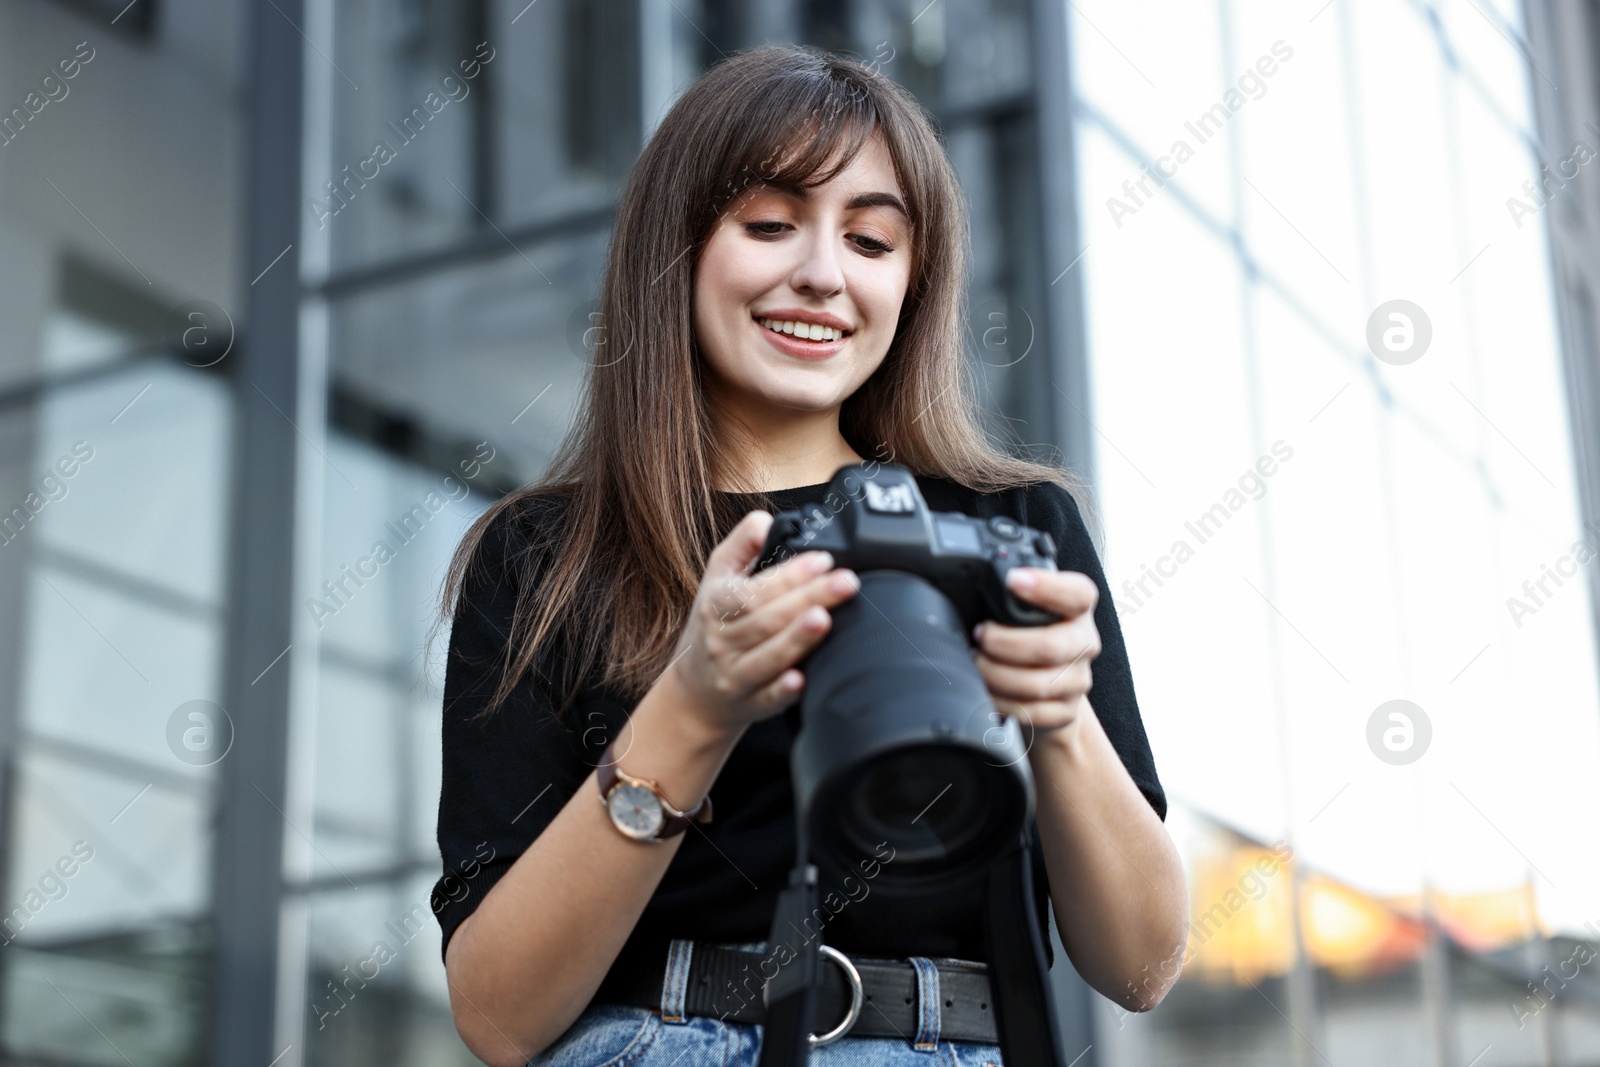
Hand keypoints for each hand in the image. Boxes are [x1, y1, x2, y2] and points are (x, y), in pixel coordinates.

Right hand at [667, 511, 860, 734]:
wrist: (694, 690)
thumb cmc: (715, 624)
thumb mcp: (718, 577)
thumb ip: (742, 543)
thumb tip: (767, 521)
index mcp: (715, 603)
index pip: (751, 588)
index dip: (787, 574)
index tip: (823, 560)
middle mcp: (722, 640)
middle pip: (766, 618)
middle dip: (808, 598)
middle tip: (846, 582)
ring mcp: (734, 673)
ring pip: (767, 656)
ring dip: (796, 638)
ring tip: (825, 619)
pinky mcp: (749, 704)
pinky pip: (766, 698)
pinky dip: (782, 690)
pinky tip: (801, 680)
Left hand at [970, 568, 1101, 735]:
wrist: (1045, 686)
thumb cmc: (1026, 637)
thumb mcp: (1024, 609)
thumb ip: (1012, 596)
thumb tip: (974, 582)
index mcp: (1077, 609)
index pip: (1077, 593)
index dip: (1046, 586)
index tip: (1013, 580)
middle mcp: (1084, 642)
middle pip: (1050, 646)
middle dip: (1004, 642)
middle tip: (980, 635)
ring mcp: (1078, 680)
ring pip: (1037, 684)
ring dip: (996, 675)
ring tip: (977, 663)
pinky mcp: (1067, 711)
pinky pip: (1031, 712)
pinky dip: (1001, 701)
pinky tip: (987, 690)